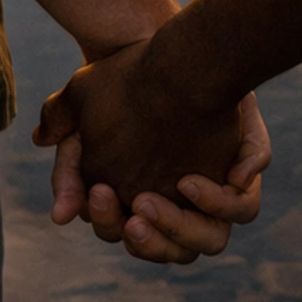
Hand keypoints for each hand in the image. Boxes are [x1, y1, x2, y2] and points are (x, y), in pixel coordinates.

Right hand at [35, 36, 268, 262]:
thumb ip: (68, 165)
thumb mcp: (86, 116)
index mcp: (138, 204)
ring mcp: (212, 198)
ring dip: (183, 229)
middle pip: (166, 249)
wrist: (173, 53)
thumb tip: (60, 216)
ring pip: (207, 240)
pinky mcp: (238, 179)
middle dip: (149, 239)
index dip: (109, 220)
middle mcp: (178, 209)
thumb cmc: (125, 86)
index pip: (122, 234)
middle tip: (135, 210)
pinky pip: (241, 207)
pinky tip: (193, 180)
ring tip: (161, 200)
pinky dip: (221, 201)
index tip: (100, 192)